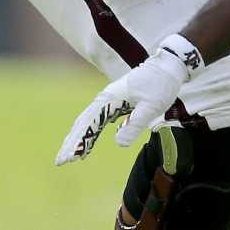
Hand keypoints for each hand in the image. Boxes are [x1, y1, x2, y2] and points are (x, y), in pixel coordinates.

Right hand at [56, 36, 202, 163]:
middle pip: (82, 123)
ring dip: (78, 139)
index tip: (68, 157)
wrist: (168, 67)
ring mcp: (108, 101)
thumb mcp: (152, 106)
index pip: (88, 124)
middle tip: (61, 162)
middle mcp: (104, 100)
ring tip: (71, 157)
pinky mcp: (115, 104)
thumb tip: (118, 143)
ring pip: (88, 122)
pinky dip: (90, 133)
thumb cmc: (161, 85)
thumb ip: (135, 124)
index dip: (77, 141)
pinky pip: (98, 121)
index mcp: (109, 99)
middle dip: (71, 143)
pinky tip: (88, 145)